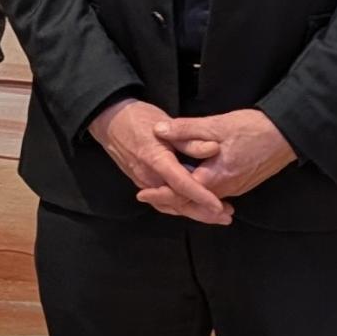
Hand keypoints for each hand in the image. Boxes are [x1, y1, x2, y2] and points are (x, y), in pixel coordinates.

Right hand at [88, 97, 231, 225]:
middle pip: (178, 202)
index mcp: (156, 160)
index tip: (220, 207)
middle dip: (202, 213)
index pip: (182, 185)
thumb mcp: (165, 123)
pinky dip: (178, 208)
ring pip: (170, 205)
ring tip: (216, 216)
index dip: (202, 197)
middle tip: (226, 217)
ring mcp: (143, 183)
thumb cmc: (138, 118)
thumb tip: (213, 149)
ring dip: (193, 213)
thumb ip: (189, 140)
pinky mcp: (142, 183)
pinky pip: (161, 202)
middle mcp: (148, 177)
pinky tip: (192, 209)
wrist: (109, 121)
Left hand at [155, 108, 296, 202]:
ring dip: (184, 199)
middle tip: (147, 196)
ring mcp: (236, 189)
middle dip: (169, 200)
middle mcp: (225, 189)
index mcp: (215, 176)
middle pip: (191, 202)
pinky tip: (192, 189)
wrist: (288, 134)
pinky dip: (199, 196)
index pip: (181, 193)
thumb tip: (159, 131)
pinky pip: (215, 196)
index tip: (142, 193)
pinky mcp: (242, 184)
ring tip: (164, 195)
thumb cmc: (254, 128)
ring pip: (203, 201)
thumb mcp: (216, 125)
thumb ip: (186, 129)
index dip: (160, 194)